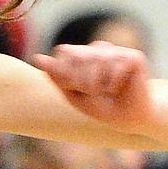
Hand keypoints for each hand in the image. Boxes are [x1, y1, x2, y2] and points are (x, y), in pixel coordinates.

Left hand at [31, 41, 155, 132]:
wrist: (125, 119)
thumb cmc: (97, 106)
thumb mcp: (71, 93)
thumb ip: (56, 75)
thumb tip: (36, 57)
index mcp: (81, 55)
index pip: (64, 51)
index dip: (64, 71)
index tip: (71, 88)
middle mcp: (98, 49)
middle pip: (78, 54)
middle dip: (78, 79)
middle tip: (89, 92)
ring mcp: (116, 51)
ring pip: (96, 59)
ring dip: (96, 83)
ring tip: (104, 92)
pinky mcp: (133, 57)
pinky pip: (116, 66)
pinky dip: (113, 83)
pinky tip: (118, 89)